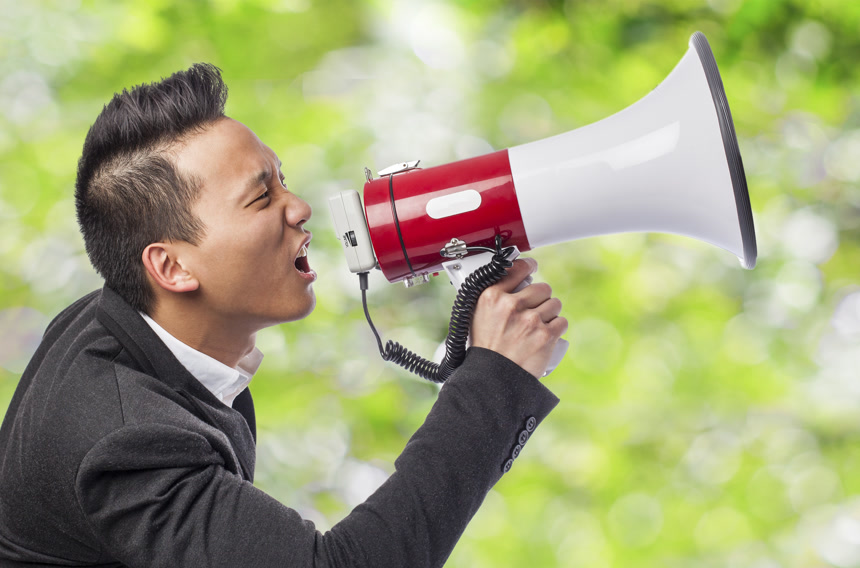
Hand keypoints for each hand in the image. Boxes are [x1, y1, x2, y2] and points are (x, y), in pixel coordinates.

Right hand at [470, 258, 567, 378]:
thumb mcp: (477, 315)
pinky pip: (562, 321)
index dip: (528, 266)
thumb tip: (514, 277)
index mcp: (491, 297)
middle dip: (541, 298)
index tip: (531, 267)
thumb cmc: (486, 347)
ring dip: (550, 314)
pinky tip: (546, 335)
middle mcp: (511, 306)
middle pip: (542, 288)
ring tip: (537, 326)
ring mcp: (530, 320)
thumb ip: (494, 295)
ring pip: (555, 304)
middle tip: (532, 311)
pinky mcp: (546, 335)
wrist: (494, 377)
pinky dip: (556, 328)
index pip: (517, 268)